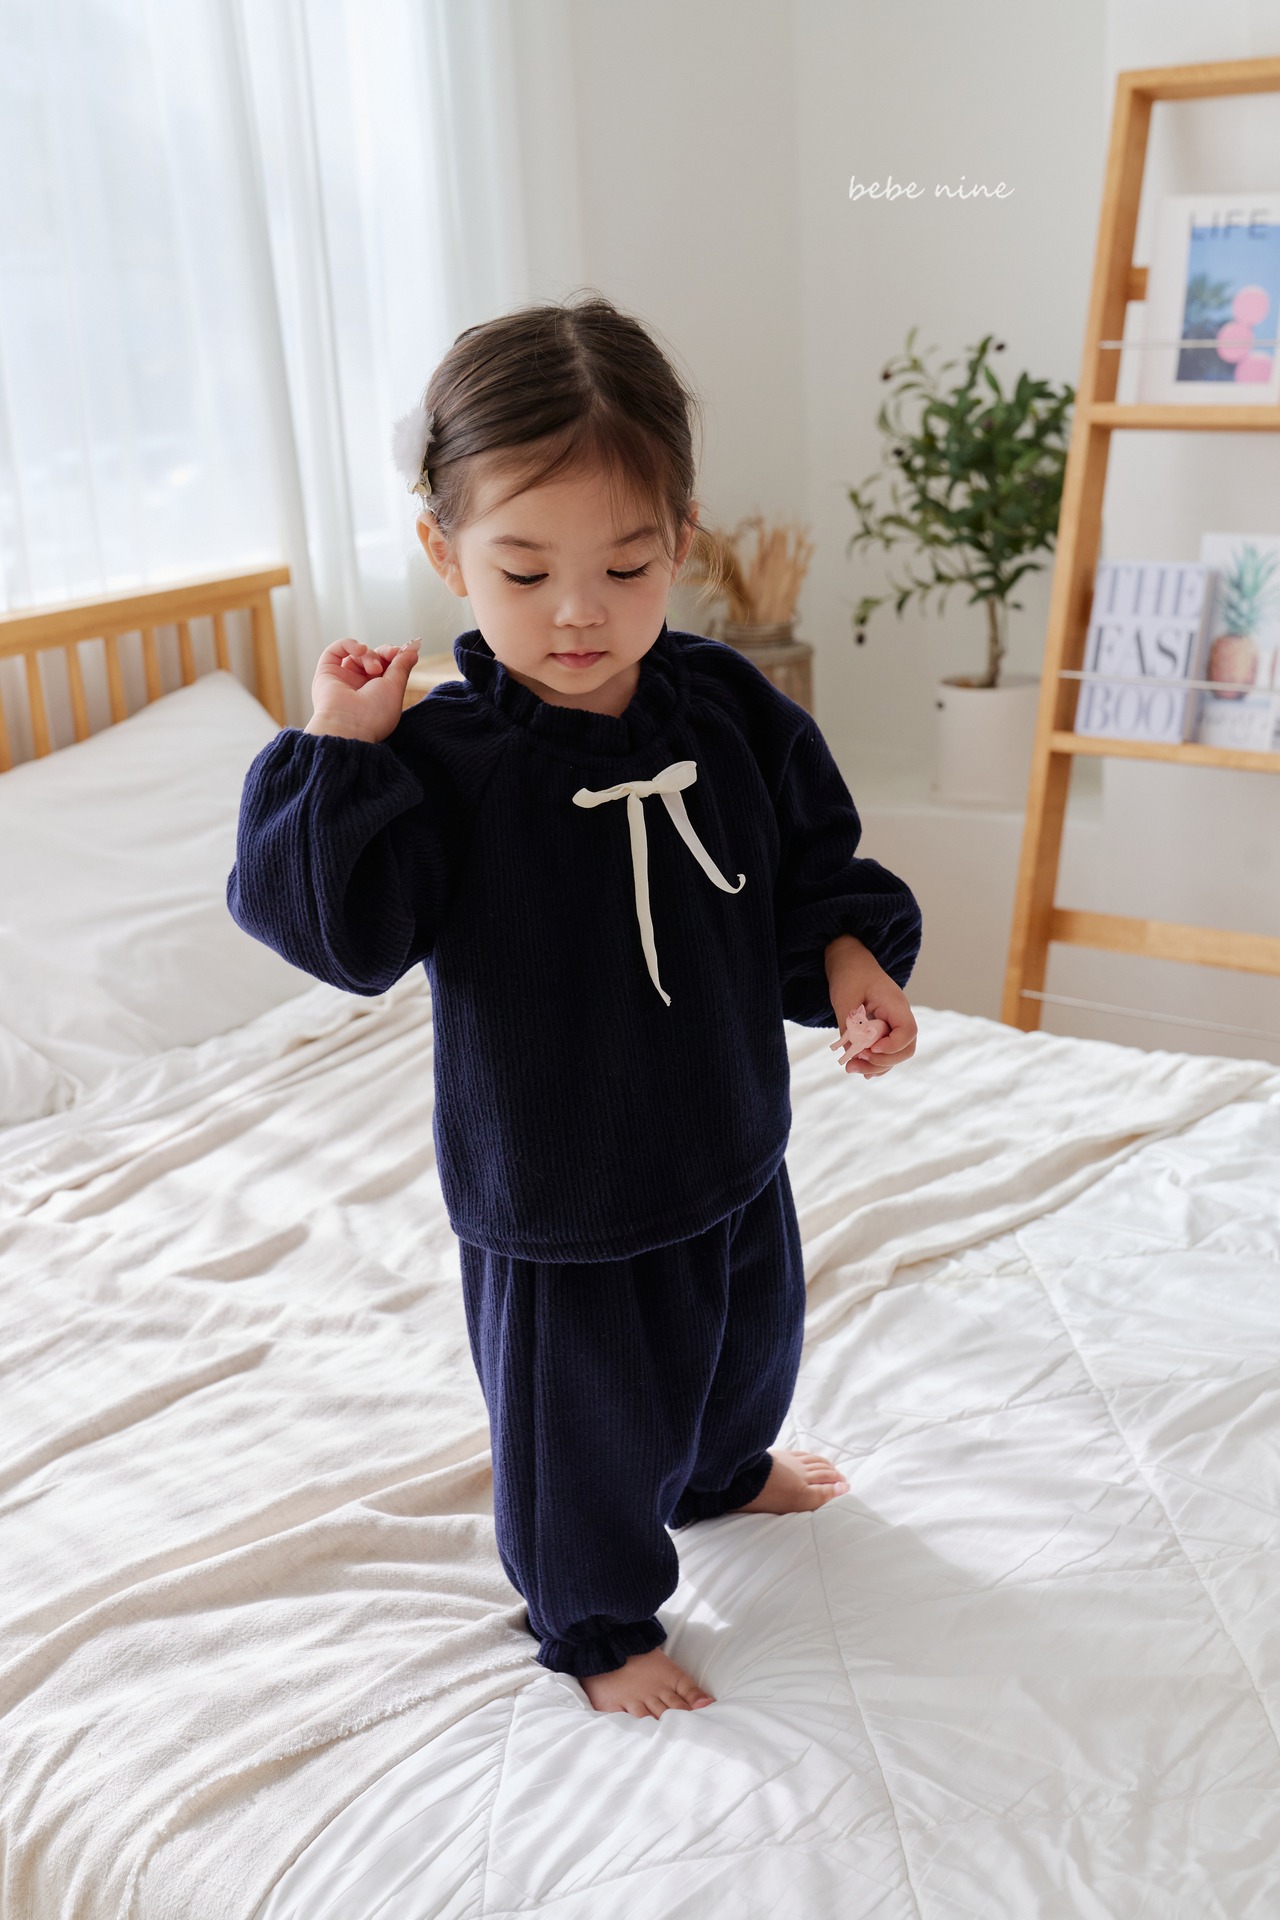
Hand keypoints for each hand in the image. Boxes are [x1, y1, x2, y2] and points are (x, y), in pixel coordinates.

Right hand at [304, 638, 420, 742]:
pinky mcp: (326, 673)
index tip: (403, 653)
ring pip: (357, 655)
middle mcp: (358, 687)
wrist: (348, 725)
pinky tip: (360, 650)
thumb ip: (402, 666)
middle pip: (372, 659)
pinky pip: (336, 650)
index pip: (385, 668)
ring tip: (374, 669)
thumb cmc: (374, 713)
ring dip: (369, 656)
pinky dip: (349, 644)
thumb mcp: (395, 687)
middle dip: (383, 653)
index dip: (394, 657)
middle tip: (390, 655)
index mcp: (376, 695)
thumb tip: (412, 651)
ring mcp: (342, 680)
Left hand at [823, 933, 917, 1078]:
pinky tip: (858, 1067)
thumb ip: (849, 1024)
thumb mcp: (845, 997)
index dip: (892, 1046)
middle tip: (855, 1063)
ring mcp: (892, 1025)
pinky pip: (884, 1051)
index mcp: (896, 1004)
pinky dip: (873, 1062)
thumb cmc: (850, 973)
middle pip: (905, 1049)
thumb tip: (851, 1053)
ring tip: (850, 1068)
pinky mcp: (881, 1030)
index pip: (908, 1032)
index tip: (869, 1050)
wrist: (849, 960)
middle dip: (882, 1062)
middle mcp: (898, 1017)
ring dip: (875, 1066)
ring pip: (894, 1054)